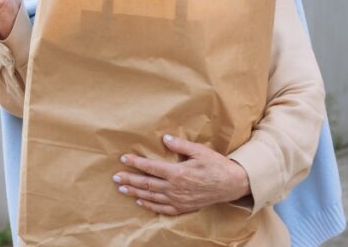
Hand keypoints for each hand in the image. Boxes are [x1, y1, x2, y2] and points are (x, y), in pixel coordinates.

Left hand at [113, 134, 250, 215]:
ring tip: (122, 188)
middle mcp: (175, 188)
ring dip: (135, 192)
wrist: (232, 185)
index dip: (135, 163)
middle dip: (129, 179)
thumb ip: (180, 145)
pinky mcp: (184, 207)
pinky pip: (163, 209)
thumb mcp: (199, 151)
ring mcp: (179, 200)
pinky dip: (150, 206)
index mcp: (177, 173)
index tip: (123, 159)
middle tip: (115, 177)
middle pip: (146, 184)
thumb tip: (165, 138)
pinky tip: (140, 202)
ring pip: (151, 197)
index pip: (150, 167)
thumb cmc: (216, 165)